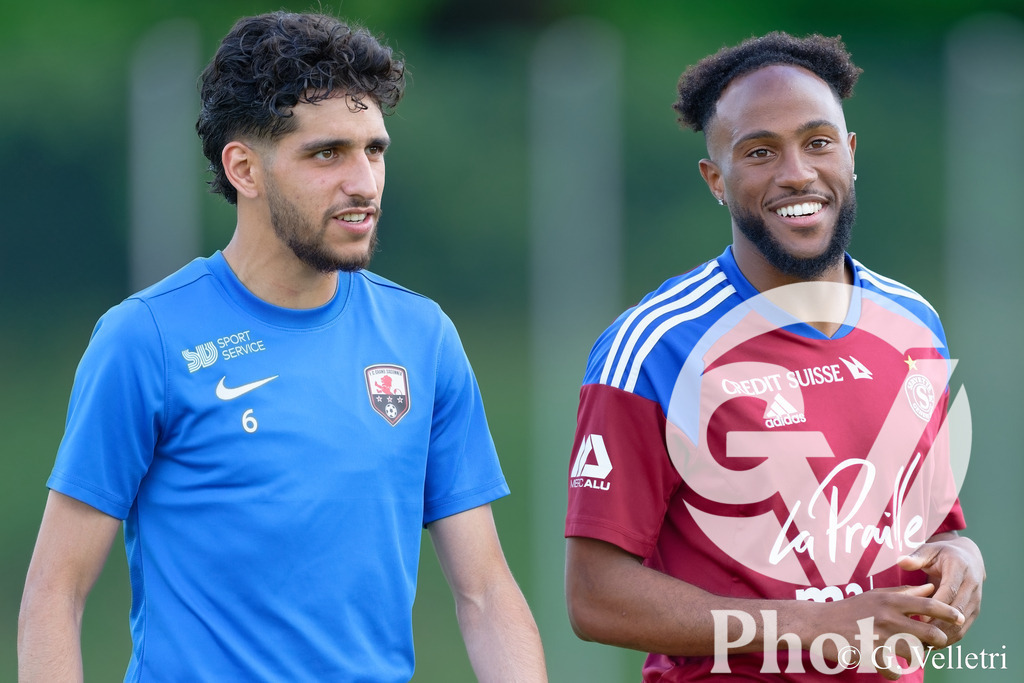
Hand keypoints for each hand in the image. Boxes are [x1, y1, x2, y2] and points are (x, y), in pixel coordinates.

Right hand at [820, 583, 963, 679]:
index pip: (927, 603)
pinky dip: (894, 673)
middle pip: (928, 632)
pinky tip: (892, 671)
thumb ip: (903, 593)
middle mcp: (887, 615)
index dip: (947, 612)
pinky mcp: (869, 652)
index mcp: (889, 599)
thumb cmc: (849, 609)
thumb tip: (929, 587)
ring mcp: (878, 635)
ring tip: (912, 658)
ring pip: (914, 652)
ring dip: (916, 658)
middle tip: (935, 644)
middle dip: (937, 641)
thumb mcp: (876, 595)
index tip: (960, 618)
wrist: (818, 623)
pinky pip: (892, 670)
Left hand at [897, 534, 983, 645]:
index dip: (936, 607)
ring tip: (923, 644)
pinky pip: (964, 628)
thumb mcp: (929, 550)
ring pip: (962, 624)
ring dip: (944, 636)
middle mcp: (972, 585)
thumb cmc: (942, 554)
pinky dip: (949, 638)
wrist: (968, 557)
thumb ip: (915, 557)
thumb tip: (900, 562)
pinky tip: (932, 644)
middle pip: (957, 611)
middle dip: (939, 625)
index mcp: (960, 569)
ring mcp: (976, 599)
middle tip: (918, 636)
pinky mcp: (975, 610)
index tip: (920, 618)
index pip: (949, 591)